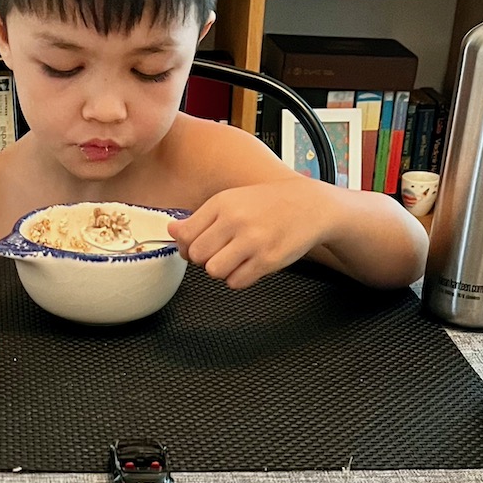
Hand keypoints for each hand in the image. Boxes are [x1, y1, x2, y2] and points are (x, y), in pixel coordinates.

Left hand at [169, 181, 333, 289]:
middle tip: (221, 251)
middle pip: (197, 255)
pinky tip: (250, 265)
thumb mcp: (233, 200)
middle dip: (205, 259)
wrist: (310, 206)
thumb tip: (172, 231)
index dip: (187, 245)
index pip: (185, 234)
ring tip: (236, 258)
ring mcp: (253, 241)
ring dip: (221, 270)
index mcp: (223, 203)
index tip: (198, 244)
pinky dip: (239, 278)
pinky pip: (236, 282)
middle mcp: (236, 220)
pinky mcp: (268, 260)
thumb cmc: (269, 204)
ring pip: (214, 271)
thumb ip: (201, 217)